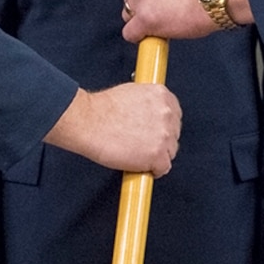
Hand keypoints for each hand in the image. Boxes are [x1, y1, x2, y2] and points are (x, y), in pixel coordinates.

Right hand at [45, 81, 180, 174]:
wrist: (88, 121)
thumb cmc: (102, 109)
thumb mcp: (131, 93)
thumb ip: (147, 104)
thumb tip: (149, 114)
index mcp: (162, 96)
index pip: (175, 115)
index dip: (164, 126)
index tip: (157, 132)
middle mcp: (166, 114)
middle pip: (174, 134)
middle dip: (161, 141)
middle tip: (144, 144)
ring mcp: (163, 135)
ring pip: (170, 152)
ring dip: (157, 155)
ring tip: (139, 155)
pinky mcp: (157, 155)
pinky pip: (163, 168)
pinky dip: (154, 170)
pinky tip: (142, 167)